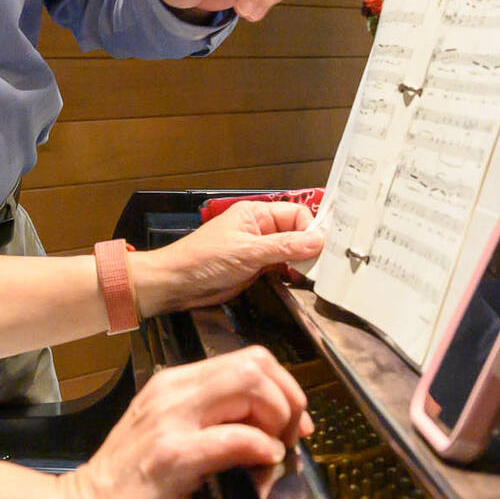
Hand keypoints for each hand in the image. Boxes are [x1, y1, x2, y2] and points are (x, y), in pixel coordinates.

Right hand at [59, 347, 312, 498]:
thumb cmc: (131, 488)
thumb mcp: (175, 440)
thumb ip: (214, 426)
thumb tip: (270, 433)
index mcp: (175, 384)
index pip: (249, 359)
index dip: (284, 387)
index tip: (292, 425)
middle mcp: (172, 390)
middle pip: (255, 365)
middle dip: (288, 401)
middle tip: (290, 439)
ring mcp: (169, 419)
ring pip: (248, 386)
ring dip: (277, 419)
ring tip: (276, 452)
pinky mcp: (170, 455)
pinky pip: (233, 437)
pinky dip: (260, 448)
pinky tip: (263, 465)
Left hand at [131, 201, 324, 317]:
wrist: (178, 284)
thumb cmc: (202, 260)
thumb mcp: (248, 251)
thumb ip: (284, 246)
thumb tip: (317, 240)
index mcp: (256, 214)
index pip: (296, 215)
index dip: (311, 230)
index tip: (322, 250)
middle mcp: (260, 229)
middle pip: (297, 233)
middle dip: (310, 247)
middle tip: (321, 266)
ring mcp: (258, 250)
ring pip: (292, 252)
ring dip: (302, 262)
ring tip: (312, 275)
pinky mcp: (256, 269)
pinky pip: (282, 267)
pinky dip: (292, 274)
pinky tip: (297, 281)